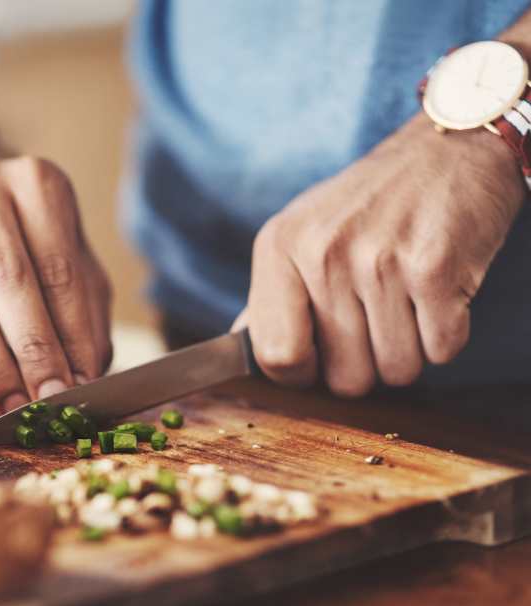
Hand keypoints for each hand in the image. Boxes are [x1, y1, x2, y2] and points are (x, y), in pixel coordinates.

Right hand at [0, 157, 112, 410]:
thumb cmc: (39, 245)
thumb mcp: (77, 266)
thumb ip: (85, 317)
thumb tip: (84, 378)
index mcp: (37, 183)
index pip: (59, 269)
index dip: (71, 333)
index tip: (82, 384)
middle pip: (9, 280)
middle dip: (33, 350)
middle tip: (51, 399)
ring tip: (18, 405)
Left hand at [237, 117, 524, 395]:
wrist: (448, 148)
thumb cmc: (370, 203)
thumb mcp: (301, 233)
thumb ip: (270, 296)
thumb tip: (238, 347)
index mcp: (279, 247)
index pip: (275, 357)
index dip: (303, 374)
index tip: (320, 358)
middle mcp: (323, 253)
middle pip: (344, 378)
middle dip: (366, 365)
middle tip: (377, 318)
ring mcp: (379, 260)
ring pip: (396, 371)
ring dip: (409, 350)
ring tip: (408, 300)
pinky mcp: (436, 268)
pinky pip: (441, 350)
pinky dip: (446, 335)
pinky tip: (438, 293)